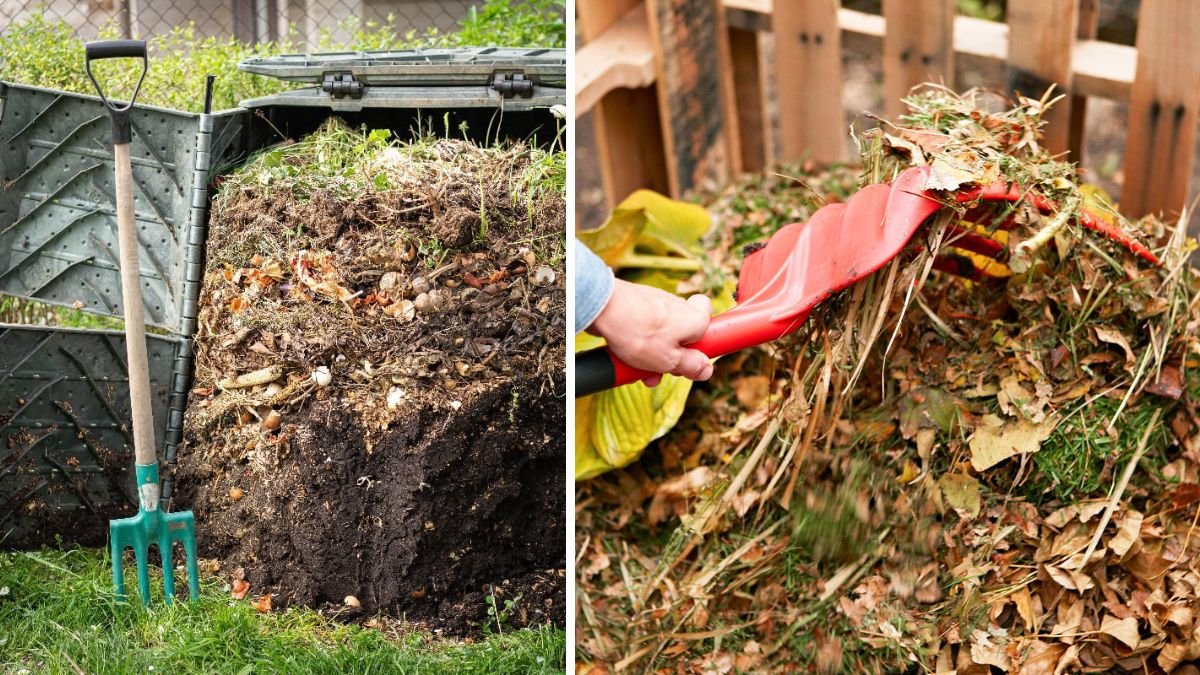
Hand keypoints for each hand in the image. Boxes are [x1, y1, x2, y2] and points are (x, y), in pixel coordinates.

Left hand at [587, 279, 713, 386]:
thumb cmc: (638, 333)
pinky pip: (644, 326)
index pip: (710, 321)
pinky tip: (626, 355)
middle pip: (683, 332)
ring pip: (662, 332)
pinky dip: (638, 341)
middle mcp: (679, 306)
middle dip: (673, 355)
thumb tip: (707, 370)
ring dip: (653, 352)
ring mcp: (657, 302)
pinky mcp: (637, 303)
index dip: (703, 343)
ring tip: (638, 368)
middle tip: (661, 371)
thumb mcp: (669, 361)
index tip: (693, 359)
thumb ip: (690, 366)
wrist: (602, 308)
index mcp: (694, 318)